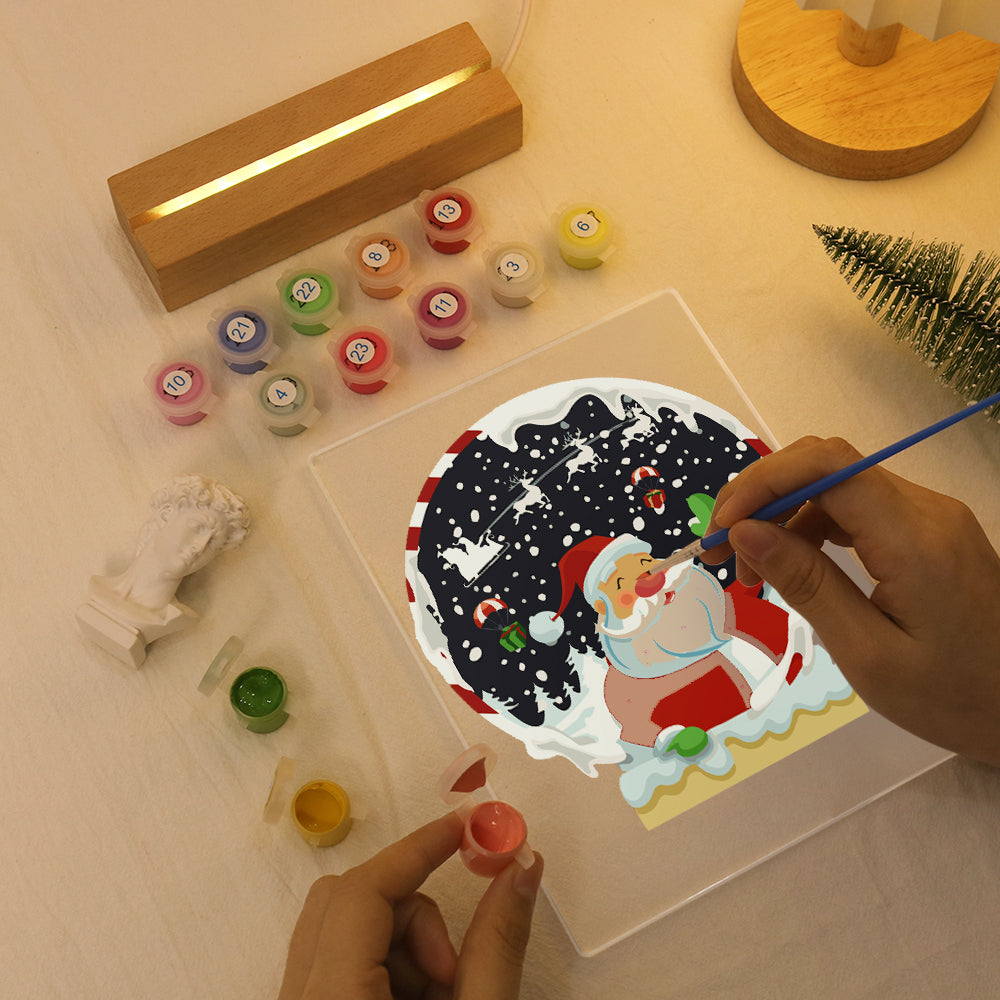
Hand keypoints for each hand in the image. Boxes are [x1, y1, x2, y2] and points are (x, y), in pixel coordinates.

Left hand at [277, 811, 542, 999]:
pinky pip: (339, 965)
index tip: (468, 826)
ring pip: (345, 932)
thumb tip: (522, 866)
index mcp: (331, 999)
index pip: (363, 890)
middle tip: (452, 969)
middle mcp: (299, 999)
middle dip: (413, 915)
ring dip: (405, 949)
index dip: (419, 848)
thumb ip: (498, 944)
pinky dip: (387, 971)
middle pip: (347, 901)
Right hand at [702, 435, 999, 764]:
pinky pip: (858, 508)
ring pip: (837, 484)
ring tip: (748, 569)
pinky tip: (792, 565)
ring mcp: (930, 517)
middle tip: (719, 549)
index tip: (721, 529)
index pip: (827, 466)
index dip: (762, 483)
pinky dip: (812, 526)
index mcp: (913, 538)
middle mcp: (925, 510)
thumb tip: (745, 531)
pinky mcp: (929, 531)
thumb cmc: (952, 697)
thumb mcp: (867, 654)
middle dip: (762, 496)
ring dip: (782, 514)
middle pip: (827, 465)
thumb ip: (807, 584)